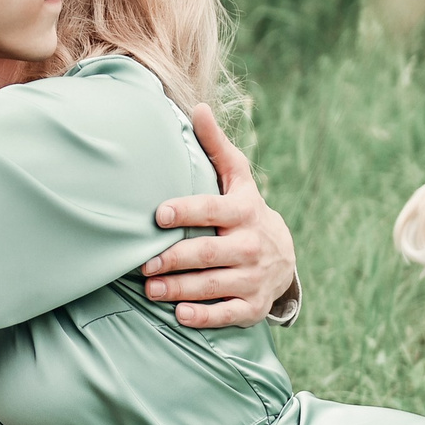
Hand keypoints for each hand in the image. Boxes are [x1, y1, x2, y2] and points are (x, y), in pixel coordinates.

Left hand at [143, 105, 298, 327]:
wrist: (282, 255)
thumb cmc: (243, 211)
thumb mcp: (237, 179)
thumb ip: (216, 147)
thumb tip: (198, 108)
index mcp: (243, 211)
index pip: (212, 210)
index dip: (186, 212)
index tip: (158, 215)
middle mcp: (250, 245)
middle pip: (208, 253)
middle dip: (174, 259)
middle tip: (143, 263)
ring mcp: (253, 278)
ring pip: (212, 286)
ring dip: (179, 289)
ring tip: (150, 288)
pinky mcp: (252, 306)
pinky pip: (226, 314)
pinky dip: (203, 316)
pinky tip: (179, 313)